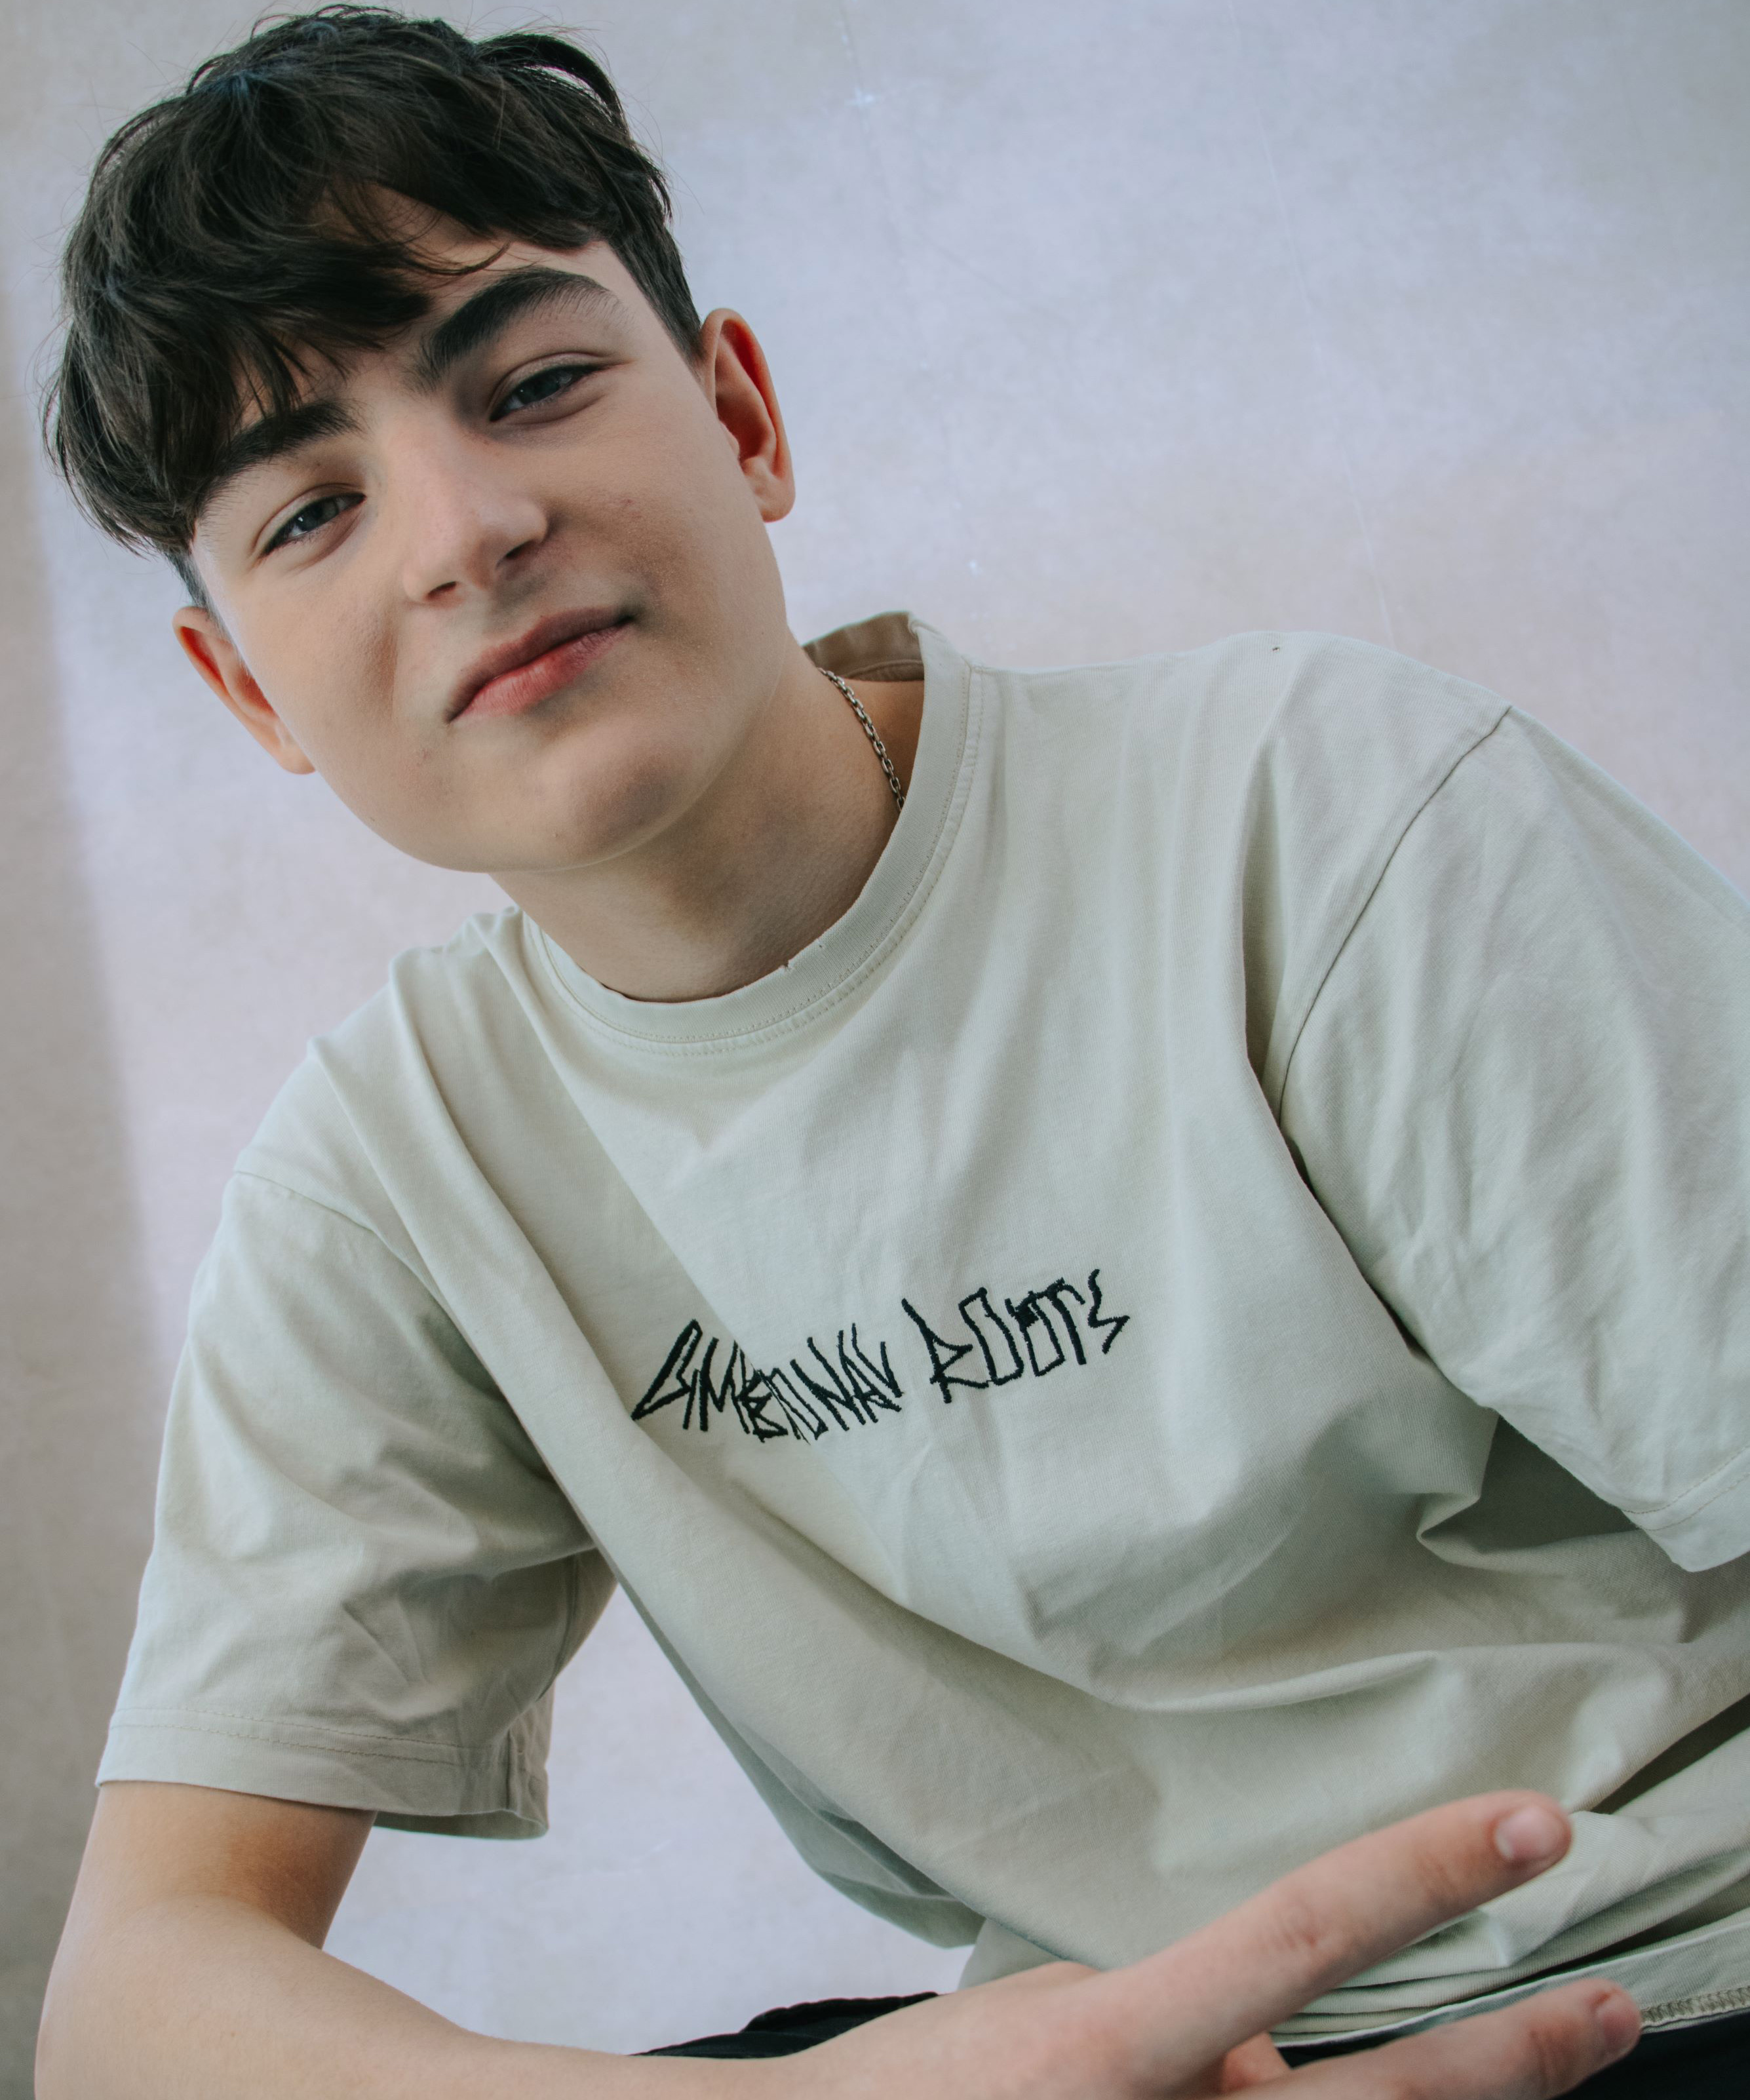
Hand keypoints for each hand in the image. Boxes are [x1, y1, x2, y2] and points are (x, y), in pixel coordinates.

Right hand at [784, 1792, 1639, 2097]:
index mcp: (1117, 2045)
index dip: (1425, 1875)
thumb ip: (1177, 2020)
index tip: (1527, 1823)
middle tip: (1613, 2003)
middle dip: (1516, 2056)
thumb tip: (1275, 2047)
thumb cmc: (936, 2083)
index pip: (1302, 1935)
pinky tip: (1440, 2082)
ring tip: (1574, 2040)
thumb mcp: (1045, 2008)